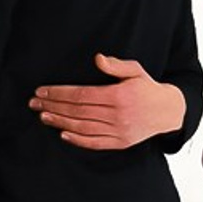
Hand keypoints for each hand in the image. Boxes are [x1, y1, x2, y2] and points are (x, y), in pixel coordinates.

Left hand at [29, 54, 185, 149]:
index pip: (81, 95)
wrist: (168, 112)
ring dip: (60, 122)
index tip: (42, 91)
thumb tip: (97, 58)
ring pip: (83, 128)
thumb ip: (116, 65)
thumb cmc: (147, 88)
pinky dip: (78, 140)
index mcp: (119, 95)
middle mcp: (118, 115)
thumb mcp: (135, 71)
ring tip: (43, 116)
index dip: (59, 93)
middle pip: (78, 111)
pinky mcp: (121, 143)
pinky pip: (95, 142)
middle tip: (34, 103)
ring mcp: (119, 131)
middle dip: (53, 106)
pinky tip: (63, 133)